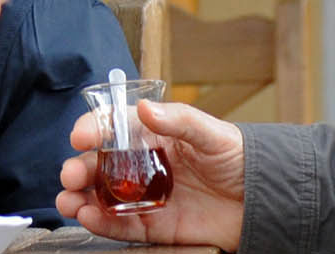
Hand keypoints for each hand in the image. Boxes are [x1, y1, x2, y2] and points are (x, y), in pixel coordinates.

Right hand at [55, 99, 246, 249]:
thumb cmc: (242, 160)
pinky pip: (121, 225)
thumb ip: (178, 120)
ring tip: (69, 200)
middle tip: (70, 173)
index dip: (94, 129)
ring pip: (104, 197)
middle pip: (102, 165)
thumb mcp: (213, 132)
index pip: (117, 129)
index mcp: (157, 136)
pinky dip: (101, 223)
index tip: (79, 135)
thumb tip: (144, 109)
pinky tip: (88, 217)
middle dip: (80, 167)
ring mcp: (149, 197)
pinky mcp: (156, 226)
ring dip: (81, 197)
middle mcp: (147, 166)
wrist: (265, 202)